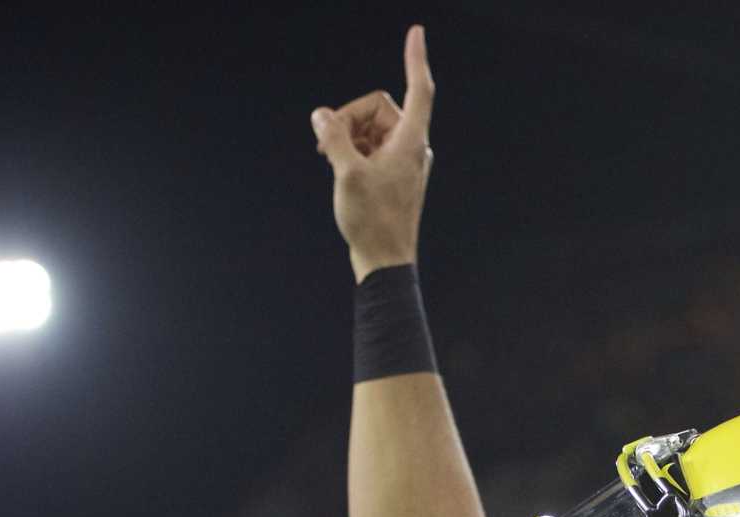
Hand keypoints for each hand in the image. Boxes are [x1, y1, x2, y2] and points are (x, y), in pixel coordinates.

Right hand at [310, 25, 435, 281]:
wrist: (385, 261)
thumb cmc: (373, 220)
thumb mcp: (346, 173)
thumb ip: (333, 137)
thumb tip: (321, 114)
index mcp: (410, 141)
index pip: (418, 88)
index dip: (416, 58)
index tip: (416, 32)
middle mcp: (412, 146)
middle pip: (377, 107)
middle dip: (349, 118)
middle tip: (326, 145)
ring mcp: (403, 160)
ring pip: (370, 127)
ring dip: (346, 135)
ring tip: (330, 161)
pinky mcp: (393, 173)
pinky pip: (370, 146)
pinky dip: (352, 149)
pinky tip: (337, 168)